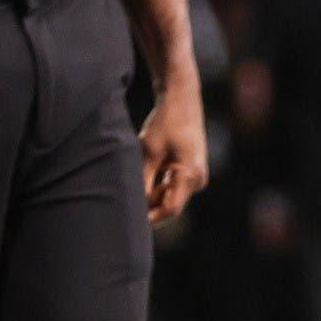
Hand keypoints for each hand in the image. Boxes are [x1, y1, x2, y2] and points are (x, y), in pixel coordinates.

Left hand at [139, 76, 208, 224]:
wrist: (182, 100)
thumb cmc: (166, 122)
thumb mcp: (149, 152)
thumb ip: (143, 180)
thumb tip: (134, 204)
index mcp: (190, 176)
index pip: (170, 209)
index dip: (150, 218)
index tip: (129, 220)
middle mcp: (198, 180)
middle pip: (170, 205)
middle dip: (148, 204)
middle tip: (123, 197)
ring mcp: (196, 176)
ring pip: (170, 196)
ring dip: (151, 192)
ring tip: (136, 174)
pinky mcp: (191, 171)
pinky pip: (172, 186)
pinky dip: (157, 183)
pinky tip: (147, 168)